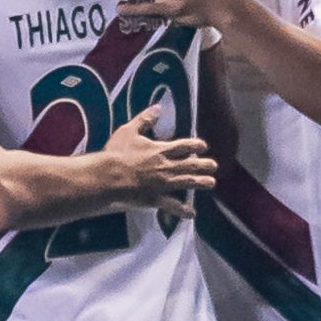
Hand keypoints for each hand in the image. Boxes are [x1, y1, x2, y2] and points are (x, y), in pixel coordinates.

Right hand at [100, 105, 215, 209]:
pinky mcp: (156, 198)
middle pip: (191, 165)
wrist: (108, 177)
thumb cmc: (116, 154)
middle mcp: (166, 167)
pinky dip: (183, 210)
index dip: (196, 145)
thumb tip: (158, 107)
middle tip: (213, 166)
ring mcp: (163, 184)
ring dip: (201, 183)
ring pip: (187, 183)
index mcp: (161, 150)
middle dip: (204, 165)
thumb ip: (144, 119)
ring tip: (211, 183)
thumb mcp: (128, 131)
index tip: (203, 146)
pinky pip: (173, 206)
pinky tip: (192, 213)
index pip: (185, 146)